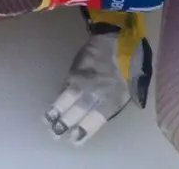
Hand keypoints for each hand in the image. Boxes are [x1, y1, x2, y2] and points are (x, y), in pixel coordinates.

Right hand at [45, 8, 152, 145]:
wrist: (122, 39)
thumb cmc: (131, 66)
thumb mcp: (129, 89)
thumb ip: (114, 102)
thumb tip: (100, 113)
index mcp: (112, 100)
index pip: (94, 121)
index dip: (83, 132)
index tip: (74, 139)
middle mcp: (96, 93)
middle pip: (77, 113)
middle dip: (65, 124)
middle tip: (55, 133)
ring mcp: (84, 80)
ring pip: (66, 99)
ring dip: (56, 110)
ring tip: (47, 120)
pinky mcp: (76, 68)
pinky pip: (66, 84)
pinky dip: (60, 93)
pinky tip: (56, 100)